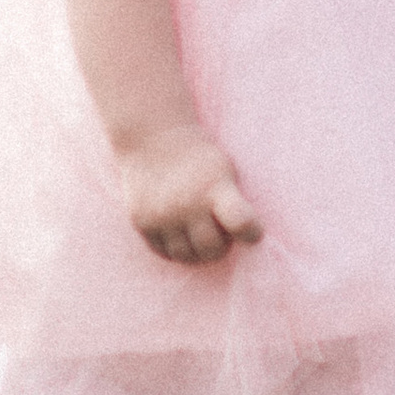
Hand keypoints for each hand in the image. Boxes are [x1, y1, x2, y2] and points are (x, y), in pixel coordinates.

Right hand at [121, 127, 260, 264]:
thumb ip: (232, 201)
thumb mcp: (223, 169)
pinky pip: (163, 252)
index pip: (241, 223)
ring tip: (198, 232)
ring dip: (196, 250)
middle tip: (219, 232)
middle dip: (220, 246)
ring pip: (186, 256)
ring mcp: (162, 215)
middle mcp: (187, 204)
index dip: (252, 233)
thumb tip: (243, 239)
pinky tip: (179, 232)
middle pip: (212, 249)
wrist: (151, 138)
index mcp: (214, 187)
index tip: (253, 232)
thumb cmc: (198, 158)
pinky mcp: (141, 223)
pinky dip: (174, 248)